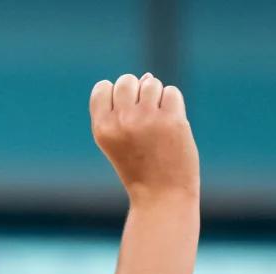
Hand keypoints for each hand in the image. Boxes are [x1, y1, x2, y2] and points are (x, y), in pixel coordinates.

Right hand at [90, 72, 198, 203]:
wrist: (161, 195)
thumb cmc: (139, 167)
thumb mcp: (118, 140)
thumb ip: (123, 109)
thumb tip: (147, 76)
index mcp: (102, 128)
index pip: (102, 88)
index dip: (114, 96)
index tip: (122, 116)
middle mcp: (122, 121)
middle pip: (126, 80)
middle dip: (136, 92)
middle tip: (143, 119)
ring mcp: (147, 119)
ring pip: (151, 82)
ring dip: (156, 98)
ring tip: (157, 124)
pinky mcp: (172, 119)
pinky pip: (171, 92)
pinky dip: (173, 105)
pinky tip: (171, 126)